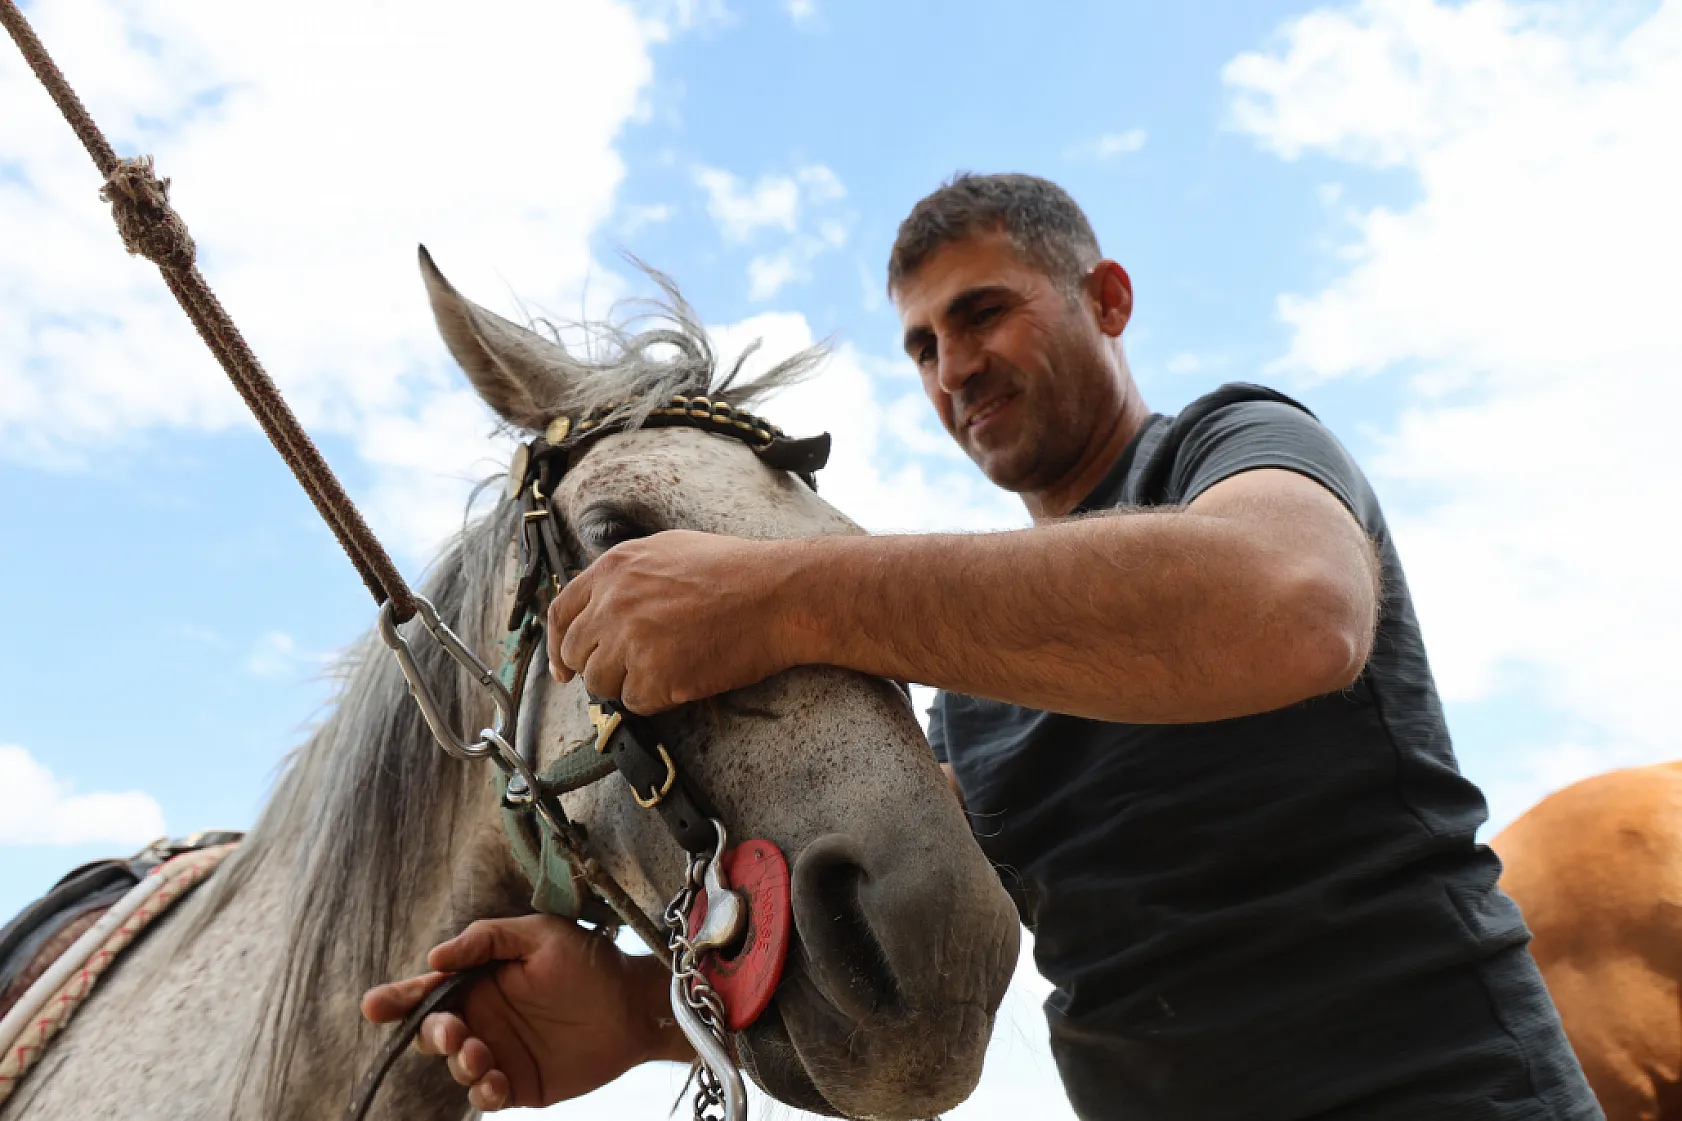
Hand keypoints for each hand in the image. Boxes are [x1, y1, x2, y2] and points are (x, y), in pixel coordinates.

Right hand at [360, 915, 688, 1110]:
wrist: (634, 1004)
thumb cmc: (588, 960)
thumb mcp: (539, 935)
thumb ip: (486, 940)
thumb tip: (435, 958)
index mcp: (479, 981)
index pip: (428, 991)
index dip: (397, 998)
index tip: (374, 1005)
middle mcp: (482, 1018)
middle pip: (432, 1033)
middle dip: (431, 1034)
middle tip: (452, 1032)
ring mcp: (498, 1053)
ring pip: (455, 1068)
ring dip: (458, 1063)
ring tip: (478, 1054)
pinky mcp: (519, 1084)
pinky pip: (486, 1096)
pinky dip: (482, 1092)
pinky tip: (495, 1081)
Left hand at [549, 529, 803, 712]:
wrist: (777, 595)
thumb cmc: (737, 572)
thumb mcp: (669, 550)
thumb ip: (628, 576)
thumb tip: (604, 604)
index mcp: (614, 569)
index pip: (561, 613)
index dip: (559, 645)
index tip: (564, 666)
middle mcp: (614, 603)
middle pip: (577, 653)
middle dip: (598, 666)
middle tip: (628, 671)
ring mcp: (631, 640)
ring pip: (601, 684)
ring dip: (628, 684)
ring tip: (668, 668)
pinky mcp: (654, 675)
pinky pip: (636, 702)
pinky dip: (657, 698)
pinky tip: (685, 676)